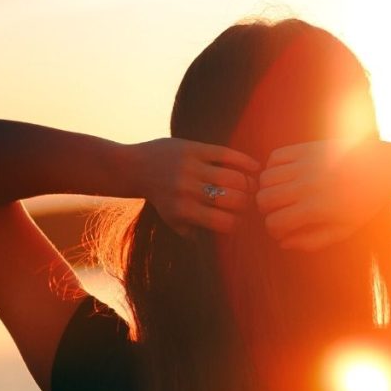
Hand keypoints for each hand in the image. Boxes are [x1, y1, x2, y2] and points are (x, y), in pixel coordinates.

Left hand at [135, 137, 259, 235]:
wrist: (135, 167)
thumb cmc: (160, 198)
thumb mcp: (172, 220)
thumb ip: (194, 232)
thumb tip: (222, 242)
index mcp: (184, 211)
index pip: (226, 222)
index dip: (240, 223)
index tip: (243, 221)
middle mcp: (188, 189)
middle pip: (234, 200)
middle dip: (247, 203)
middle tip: (251, 202)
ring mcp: (191, 167)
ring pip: (234, 177)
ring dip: (249, 184)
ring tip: (252, 186)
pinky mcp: (194, 148)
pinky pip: (226, 154)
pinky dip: (245, 161)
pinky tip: (256, 167)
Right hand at [255, 139, 387, 250]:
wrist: (384, 168)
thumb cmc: (364, 204)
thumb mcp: (343, 230)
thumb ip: (312, 241)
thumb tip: (283, 242)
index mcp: (316, 208)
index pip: (274, 222)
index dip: (274, 230)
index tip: (284, 229)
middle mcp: (307, 185)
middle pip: (263, 199)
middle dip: (268, 210)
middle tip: (281, 211)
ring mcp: (305, 163)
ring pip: (265, 178)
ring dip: (269, 189)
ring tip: (283, 193)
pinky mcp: (307, 148)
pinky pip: (275, 157)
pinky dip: (274, 167)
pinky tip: (287, 175)